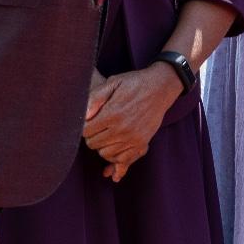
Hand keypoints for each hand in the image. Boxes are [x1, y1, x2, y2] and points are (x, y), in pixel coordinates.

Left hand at [85, 63, 181, 177]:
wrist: (160, 87)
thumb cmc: (133, 83)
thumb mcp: (112, 82)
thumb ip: (95, 98)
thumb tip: (83, 116)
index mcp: (112, 114)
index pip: (85, 131)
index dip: (83, 127)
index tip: (88, 121)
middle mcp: (122, 129)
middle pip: (94, 144)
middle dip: (91, 136)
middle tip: (96, 127)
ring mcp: (133, 138)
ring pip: (105, 154)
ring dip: (102, 146)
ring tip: (106, 135)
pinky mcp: (142, 143)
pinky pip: (122, 160)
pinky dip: (115, 158)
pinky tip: (113, 151)